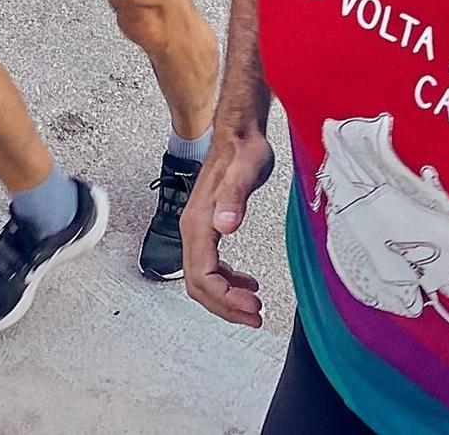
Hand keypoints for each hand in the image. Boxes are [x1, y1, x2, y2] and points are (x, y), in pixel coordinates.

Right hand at [181, 130, 274, 327]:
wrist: (237, 133)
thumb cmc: (243, 150)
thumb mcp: (246, 170)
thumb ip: (235, 197)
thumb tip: (226, 224)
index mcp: (198, 222)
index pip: (203, 276)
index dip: (226, 299)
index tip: (253, 308)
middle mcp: (192, 228)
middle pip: (198, 284)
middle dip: (225, 306)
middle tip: (256, 315)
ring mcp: (198, 228)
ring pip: (202, 279)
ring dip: (226, 298)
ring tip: (253, 305)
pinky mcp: (208, 227)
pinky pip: (210, 266)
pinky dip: (226, 282)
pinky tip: (246, 283)